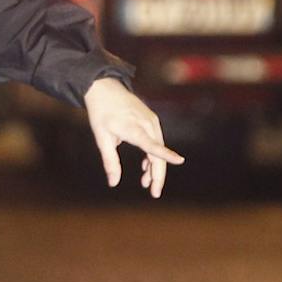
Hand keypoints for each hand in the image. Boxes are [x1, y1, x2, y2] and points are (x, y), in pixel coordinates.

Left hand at [84, 77, 183, 197]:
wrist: (104, 87)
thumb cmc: (101, 113)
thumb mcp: (102, 138)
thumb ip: (110, 161)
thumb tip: (113, 183)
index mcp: (133, 129)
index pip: (152, 144)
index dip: (165, 154)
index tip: (179, 160)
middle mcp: (146, 124)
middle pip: (157, 153)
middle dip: (158, 175)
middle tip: (154, 193)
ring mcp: (151, 121)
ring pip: (158, 148)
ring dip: (154, 166)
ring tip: (145, 182)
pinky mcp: (151, 119)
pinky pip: (156, 141)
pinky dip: (153, 155)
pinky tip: (146, 166)